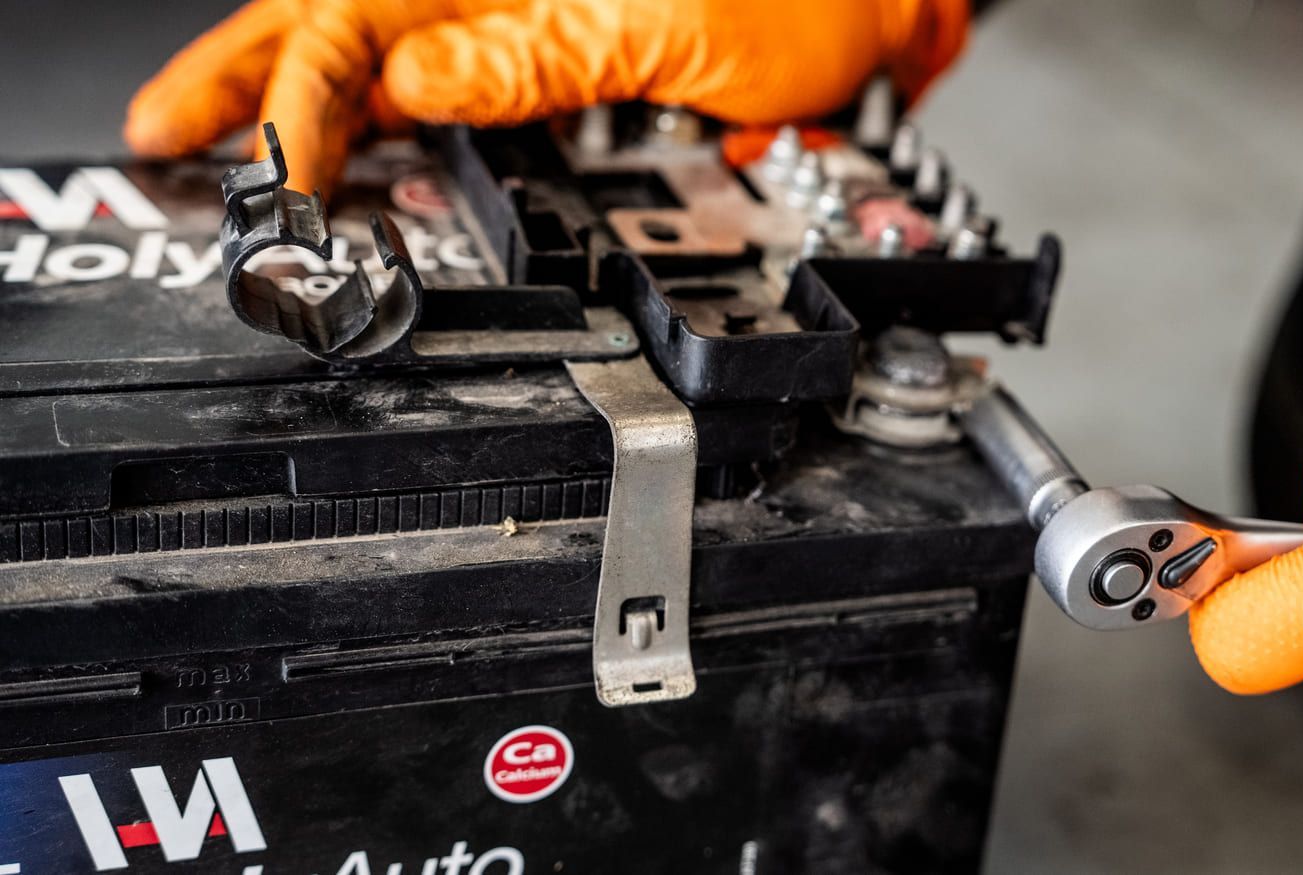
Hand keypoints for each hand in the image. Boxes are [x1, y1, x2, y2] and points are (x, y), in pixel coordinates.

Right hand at [124, 0, 968, 195]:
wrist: (884, 3)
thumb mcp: (670, 30)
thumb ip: (537, 55)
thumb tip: (421, 87)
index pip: (360, 25)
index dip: (301, 105)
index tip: (277, 182)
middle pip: (339, 19)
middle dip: (245, 80)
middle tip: (165, 132)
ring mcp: (526, 10)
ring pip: (381, 50)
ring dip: (296, 99)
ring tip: (225, 144)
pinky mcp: (556, 47)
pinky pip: (449, 80)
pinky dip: (385, 115)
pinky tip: (349, 142)